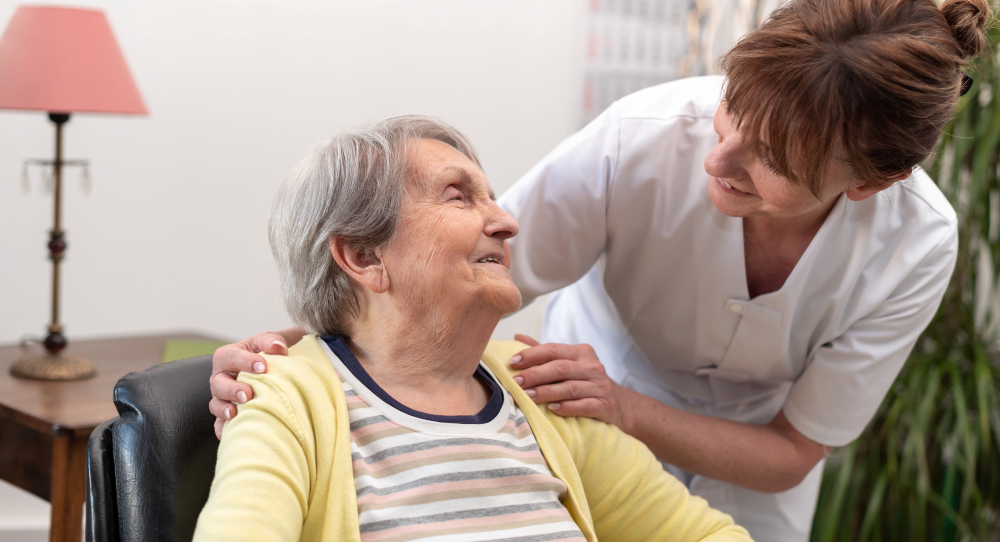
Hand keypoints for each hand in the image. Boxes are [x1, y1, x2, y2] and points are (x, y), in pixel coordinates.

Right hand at [209, 332, 288, 438]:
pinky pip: (219, 423)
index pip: (232, 357)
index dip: (245, 362)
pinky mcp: (225, 412)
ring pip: (215, 403)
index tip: (263, 367)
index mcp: (228, 355)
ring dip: (224, 409)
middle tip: (248, 394)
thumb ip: (272, 340)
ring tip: (235, 413)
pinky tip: (228, 434)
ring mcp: (221, 396)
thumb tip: (279, 348)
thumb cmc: (265, 352)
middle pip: (218, 383)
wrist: (267, 368)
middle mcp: (220, 376)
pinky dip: (222, 429)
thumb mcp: (267, 341)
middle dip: (232, 389)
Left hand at [509, 334, 630, 429]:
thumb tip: (518, 336)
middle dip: (535, 375)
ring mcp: (600, 386)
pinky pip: (584, 405)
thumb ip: (545, 352)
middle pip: (560, 368)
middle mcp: (592, 367)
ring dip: (546, 392)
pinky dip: (567, 407)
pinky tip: (552, 409)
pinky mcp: (604, 405)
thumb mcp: (569, 363)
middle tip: (515, 382)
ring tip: (527, 397)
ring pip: (569, 388)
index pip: (553, 350)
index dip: (531, 355)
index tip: (512, 362)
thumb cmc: (584, 381)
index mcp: (581, 352)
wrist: (619, 403)